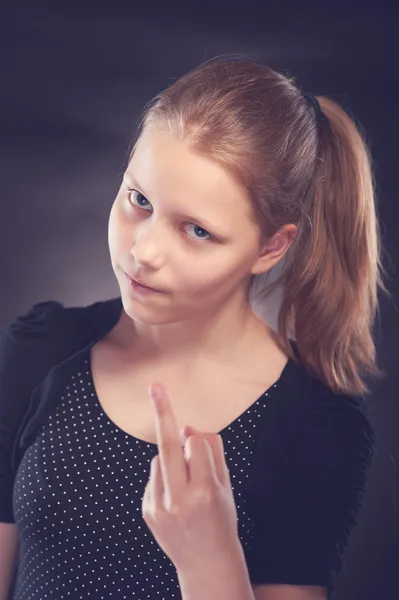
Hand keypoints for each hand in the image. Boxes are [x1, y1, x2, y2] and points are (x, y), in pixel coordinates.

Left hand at [141, 382, 239, 573]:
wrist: (206, 563)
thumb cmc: (222, 520)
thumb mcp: (227, 487)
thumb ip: (211, 454)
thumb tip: (188, 428)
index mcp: (205, 492)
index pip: (196, 446)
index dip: (199, 442)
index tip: (186, 422)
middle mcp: (179, 499)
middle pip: (168, 446)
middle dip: (163, 413)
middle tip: (155, 385)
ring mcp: (159, 507)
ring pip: (160, 460)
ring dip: (171, 459)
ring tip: (186, 485)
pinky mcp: (147, 511)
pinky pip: (153, 477)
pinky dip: (164, 477)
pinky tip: (176, 498)